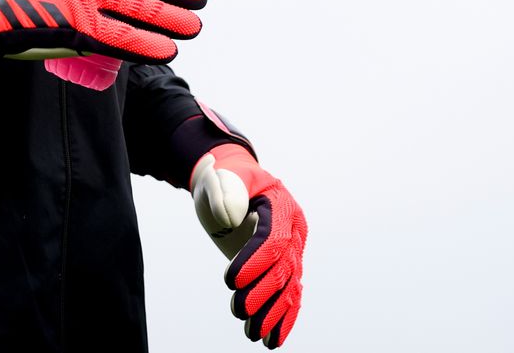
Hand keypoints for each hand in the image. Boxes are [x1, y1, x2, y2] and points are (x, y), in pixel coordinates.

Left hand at [191, 145, 306, 347]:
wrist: (231, 184)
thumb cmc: (225, 179)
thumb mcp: (220, 178)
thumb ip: (226, 192)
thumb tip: (231, 218)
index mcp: (282, 207)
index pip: (274, 239)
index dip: (255, 261)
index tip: (230, 280)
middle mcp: (293, 231)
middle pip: (283, 267)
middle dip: (262, 292)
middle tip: (238, 310)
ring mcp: (291, 250)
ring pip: (288, 287)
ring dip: (273, 312)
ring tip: (252, 333)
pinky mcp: (282, 266)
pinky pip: (290, 294)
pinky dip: (284, 318)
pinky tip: (272, 340)